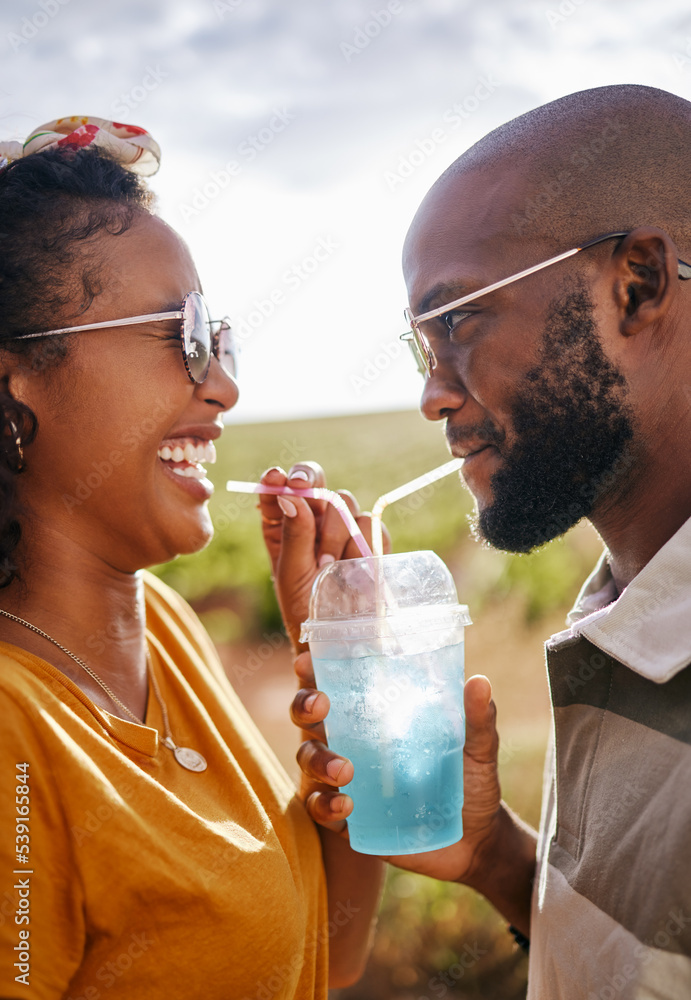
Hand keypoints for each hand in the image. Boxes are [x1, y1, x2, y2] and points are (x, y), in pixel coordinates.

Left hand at [259, 463, 385, 648]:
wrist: (339, 639)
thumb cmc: (305, 608)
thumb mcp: (291, 573)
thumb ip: (292, 534)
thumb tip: (290, 496)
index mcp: (284, 523)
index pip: (279, 488)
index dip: (279, 478)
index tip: (276, 477)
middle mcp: (313, 519)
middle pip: (315, 479)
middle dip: (308, 478)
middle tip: (301, 486)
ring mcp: (343, 528)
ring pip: (345, 502)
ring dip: (334, 532)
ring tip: (327, 567)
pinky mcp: (370, 540)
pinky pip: (372, 524)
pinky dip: (363, 543)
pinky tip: (353, 571)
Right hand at [290, 651, 503, 884]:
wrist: (476, 838)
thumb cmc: (470, 780)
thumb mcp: (477, 747)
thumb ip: (476, 718)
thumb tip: (478, 682)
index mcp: (375, 715)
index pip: (336, 682)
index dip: (313, 669)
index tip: (307, 658)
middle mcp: (351, 740)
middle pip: (308, 717)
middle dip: (304, 705)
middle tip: (321, 705)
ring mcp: (344, 780)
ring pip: (308, 760)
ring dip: (318, 760)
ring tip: (345, 770)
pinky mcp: (347, 818)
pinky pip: (320, 809)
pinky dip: (326, 805)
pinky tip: (346, 806)